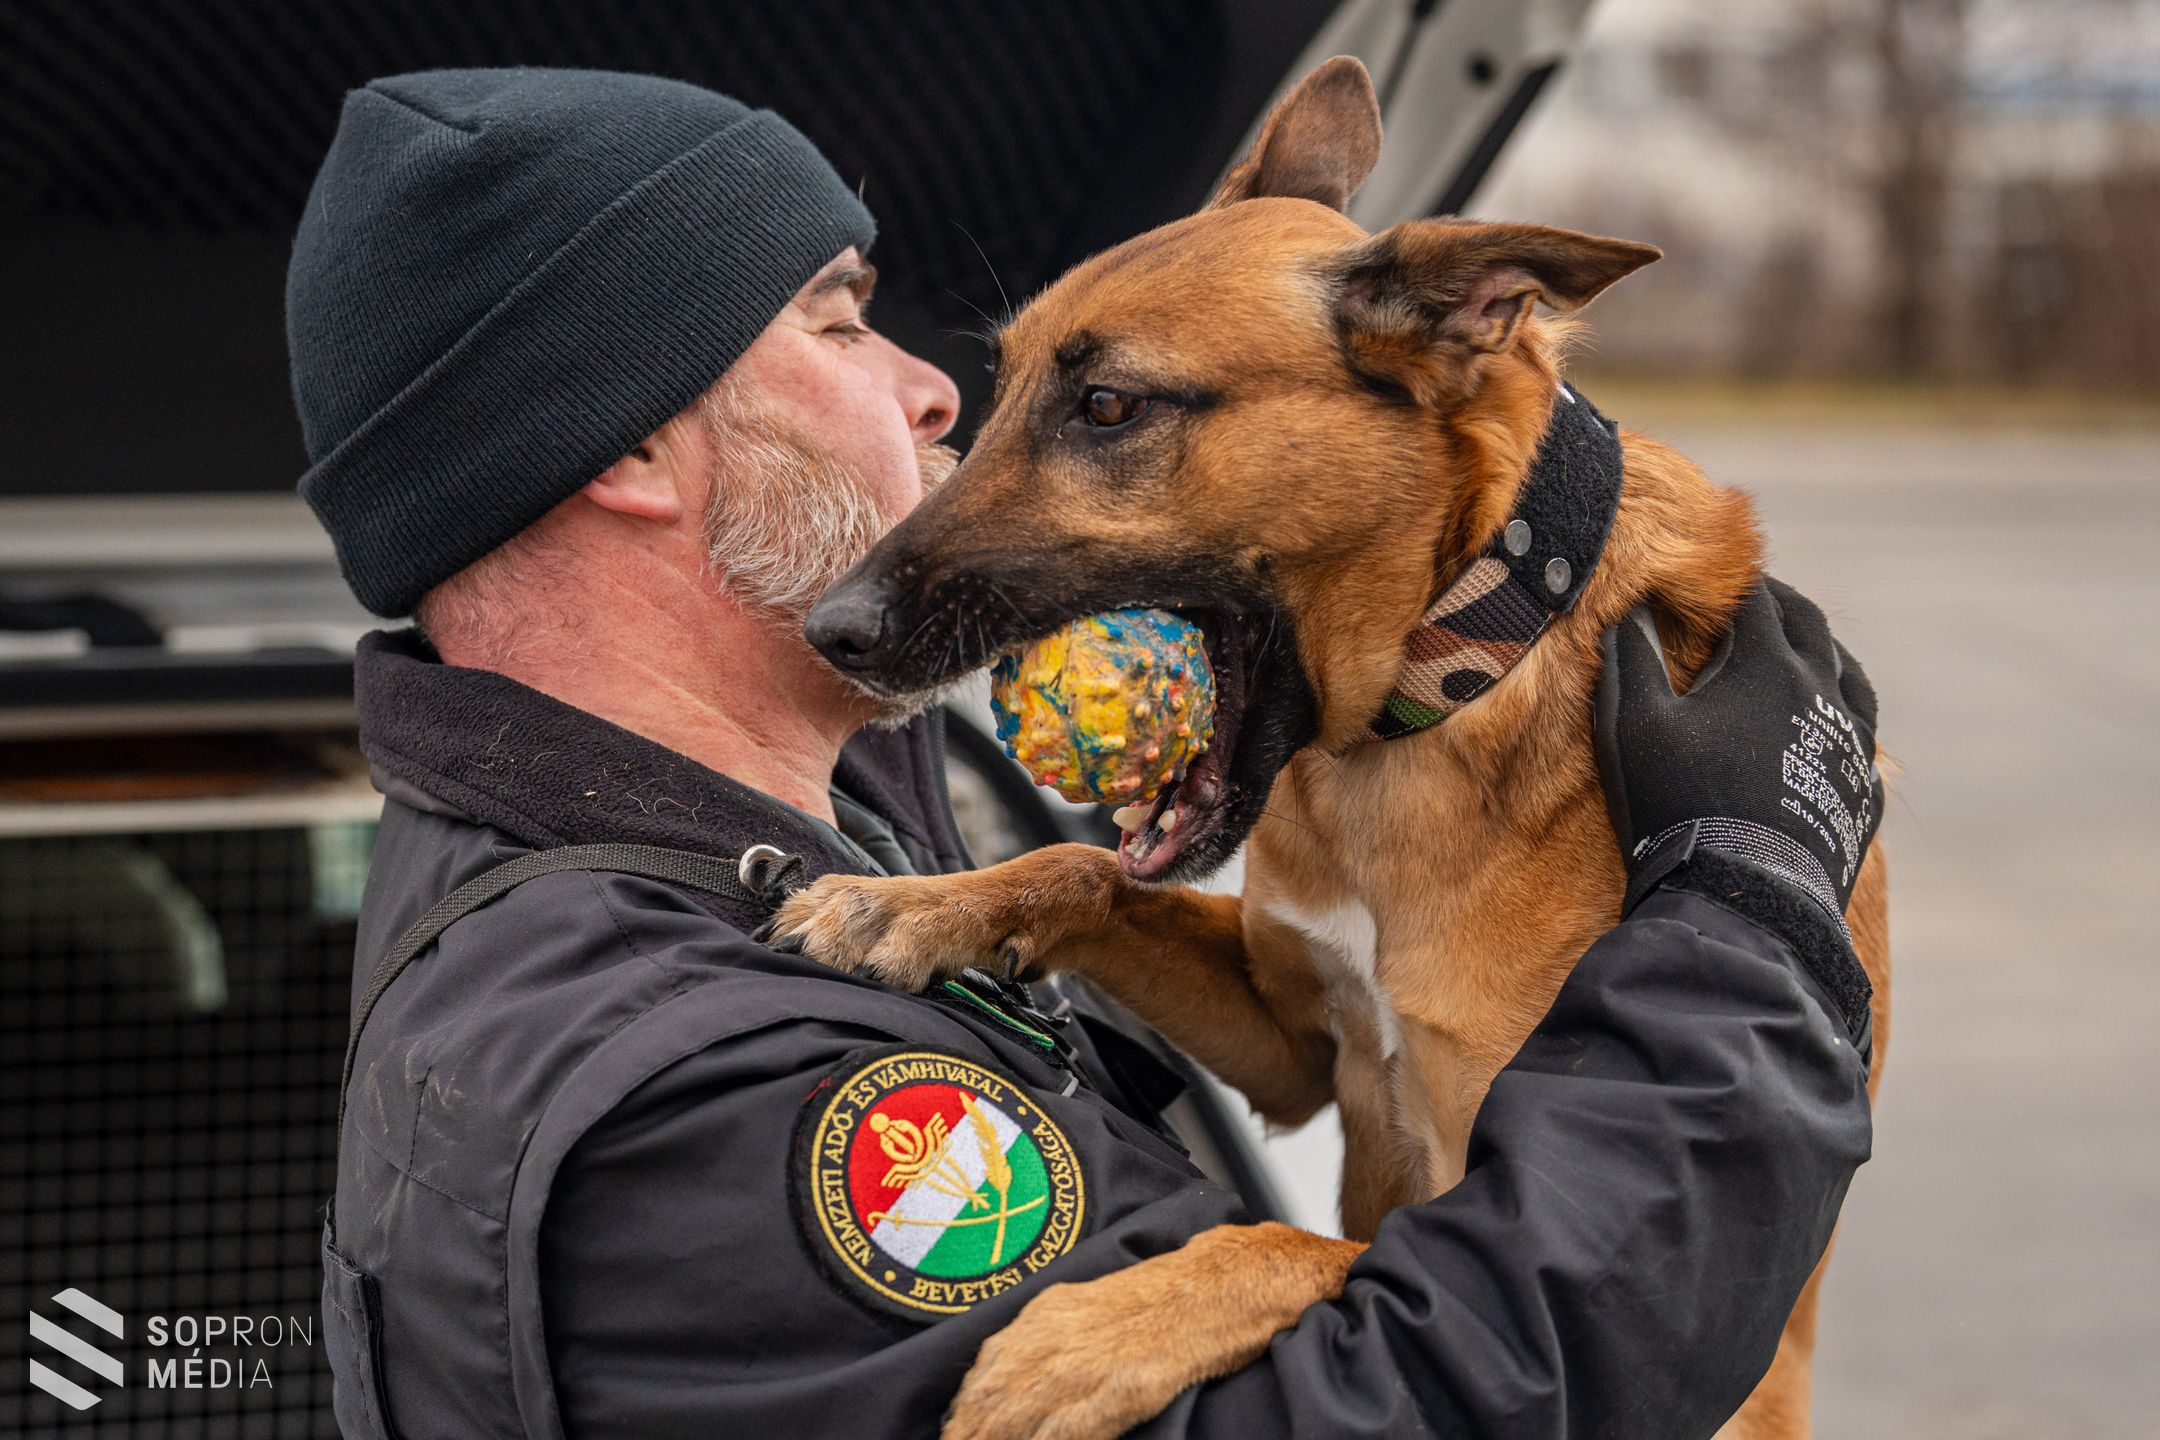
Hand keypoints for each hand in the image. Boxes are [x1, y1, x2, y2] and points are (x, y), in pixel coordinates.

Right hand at [1595, 577, 1881, 925]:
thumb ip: (1629, 659)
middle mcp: (1822, 693)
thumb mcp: (1632, 726)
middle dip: (1782, 603)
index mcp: (1768, 666)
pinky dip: (1844, 721)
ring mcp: (1849, 746)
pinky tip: (1827, 731)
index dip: (1732, 580)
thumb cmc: (1679, 804)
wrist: (1744, 897)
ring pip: (1851, 679)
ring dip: (1825, 655)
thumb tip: (1628, 612)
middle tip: (1758, 597)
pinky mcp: (1862, 794)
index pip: (1755, 599)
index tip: (1715, 571)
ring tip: (1806, 652)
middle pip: (1810, 627)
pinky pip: (1863, 742)